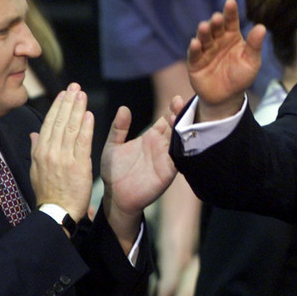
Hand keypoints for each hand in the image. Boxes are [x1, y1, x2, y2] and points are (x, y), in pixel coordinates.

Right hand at [30, 83, 93, 220]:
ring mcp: (64, 158)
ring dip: (77, 109)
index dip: (57, 107)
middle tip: (74, 86)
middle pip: (59, 121)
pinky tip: (89, 114)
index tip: (63, 94)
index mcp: (40, 152)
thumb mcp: (36, 170)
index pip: (49, 124)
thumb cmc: (49, 193)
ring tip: (82, 94)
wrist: (56, 213)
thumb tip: (34, 134)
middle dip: (68, 102)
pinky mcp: (78, 166)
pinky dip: (85, 127)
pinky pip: (82, 142)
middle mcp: (50, 152)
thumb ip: (36, 149)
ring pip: (70, 128)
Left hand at [100, 105, 177, 252]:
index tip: (176, 98)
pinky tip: (183, 140)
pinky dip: (182, 150)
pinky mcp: (167, 173)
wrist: (115, 197)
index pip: (165, 119)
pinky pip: (178, 159)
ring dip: (182, 130)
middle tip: (182, 103)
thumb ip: (118, 128)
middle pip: (176, 127)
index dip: (172, 109)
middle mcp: (161, 146)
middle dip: (181, 115)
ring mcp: (166, 159)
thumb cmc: (114, 172)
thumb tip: (124, 108)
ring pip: (179, 141)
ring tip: (181, 117)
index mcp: (150, 137)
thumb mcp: (113, 146)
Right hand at [188, 0, 263, 120]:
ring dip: (203, 32)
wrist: (227, 97)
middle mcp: (217, 40)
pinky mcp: (195, 62)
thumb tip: (262, 27)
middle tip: (217, 18)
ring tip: (204, 27)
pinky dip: (195, 48)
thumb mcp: (251, 61)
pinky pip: (194, 54)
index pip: (231, 21)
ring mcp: (205, 50)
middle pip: (216, 28)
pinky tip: (195, 43)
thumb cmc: (241, 76)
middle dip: (215, 22)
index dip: (230, 12)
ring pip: (204, 38)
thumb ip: (255, 45)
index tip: (230, 2)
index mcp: (232, 36)